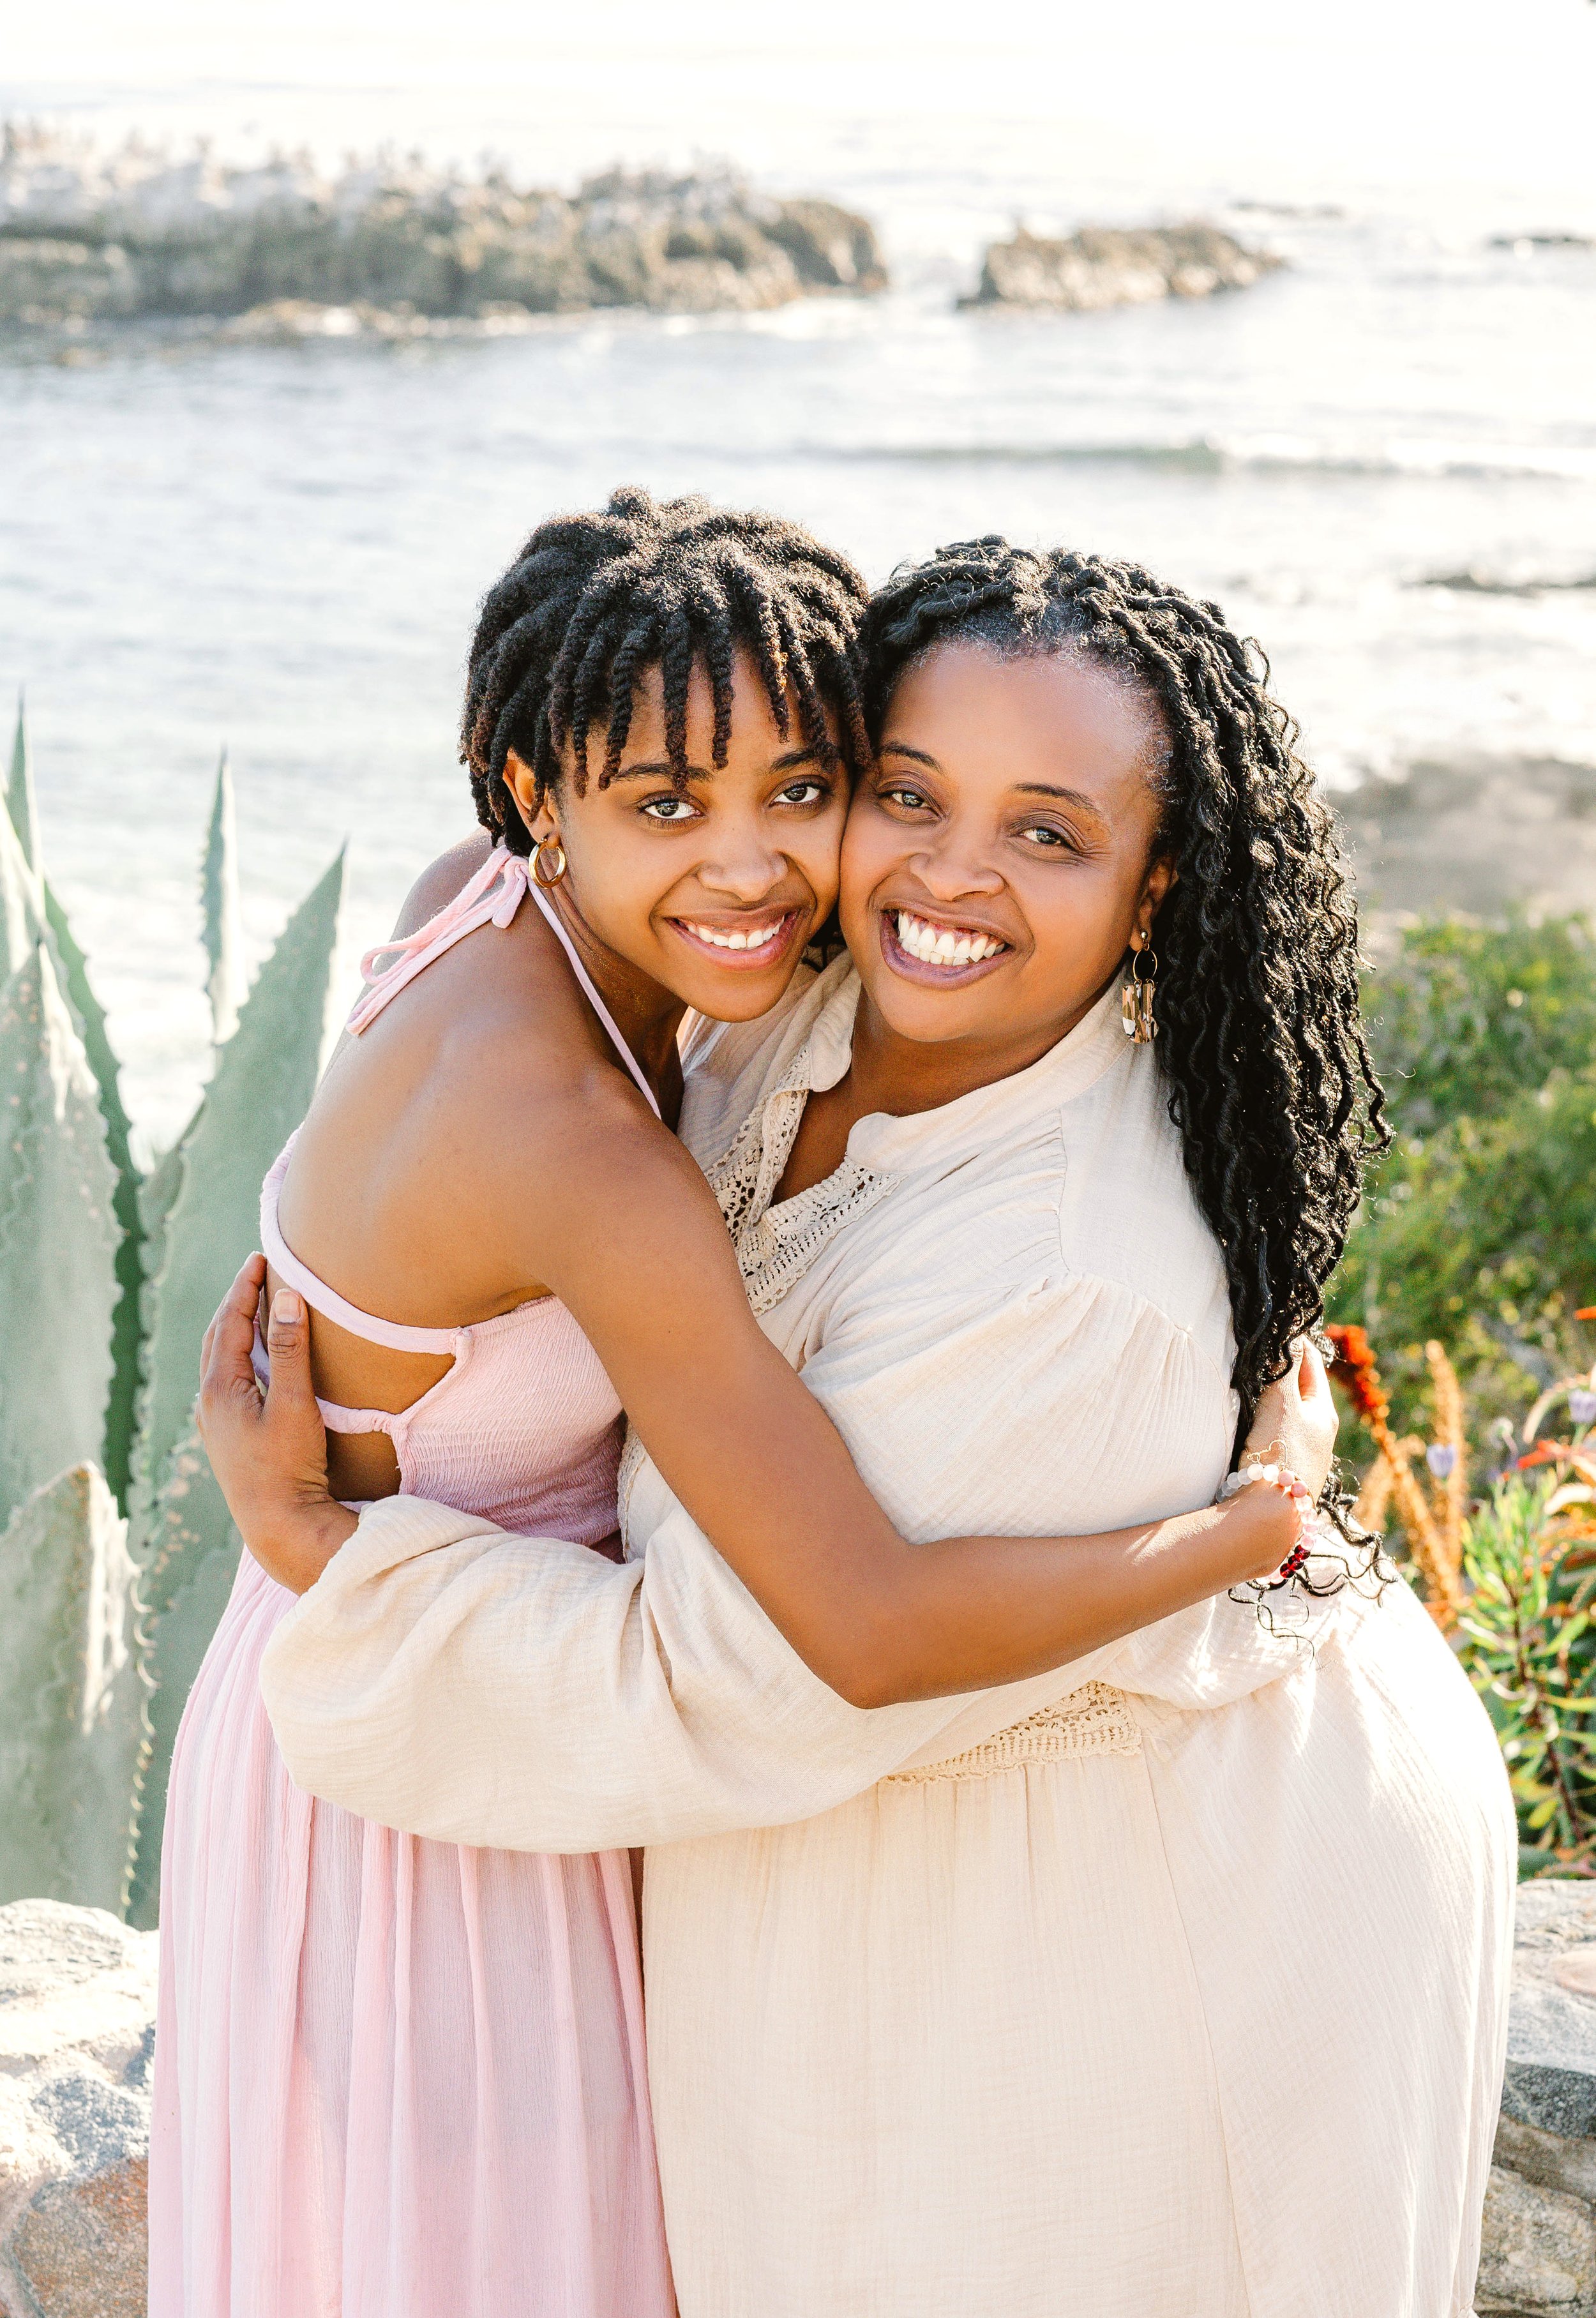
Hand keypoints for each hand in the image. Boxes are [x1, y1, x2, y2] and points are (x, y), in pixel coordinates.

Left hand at [197, 1255, 356, 1593]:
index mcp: (220, 1389)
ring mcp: (214, 1422)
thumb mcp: (294, 1404)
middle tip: (256, 1274)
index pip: (230, 1322)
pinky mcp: (226, 1437)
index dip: (245, 1287)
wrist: (277, 1525)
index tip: (260, 1258)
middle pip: (217, 1337)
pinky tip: (253, 1360)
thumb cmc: (288, 1466)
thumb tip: (286, 1298)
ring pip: (218, 1360)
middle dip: (235, 1301)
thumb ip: (292, 1351)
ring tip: (254, 1307)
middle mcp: (208, 1402)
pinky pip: (225, 1380)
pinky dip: (237, 1355)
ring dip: (233, 1328)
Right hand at [1243, 1339, 1338, 1500]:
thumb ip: (1285, 1368)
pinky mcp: (1287, 1472)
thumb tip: (1291, 1336)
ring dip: (1273, 1398)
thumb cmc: (1280, 1453)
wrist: (1271, 1515)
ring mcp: (1305, 1455)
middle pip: (1301, 1390)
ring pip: (1289, 1414)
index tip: (1278, 1327)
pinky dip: (1266, 1423)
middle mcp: (1320, 1434)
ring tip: (1252, 1383)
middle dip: (1283, 1370)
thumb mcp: (1282, 1402)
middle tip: (1261, 1352)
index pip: (1312, 1363)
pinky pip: (1278, 1436)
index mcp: (1324, 1412)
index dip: (1295, 1343)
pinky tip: (1251, 1425)